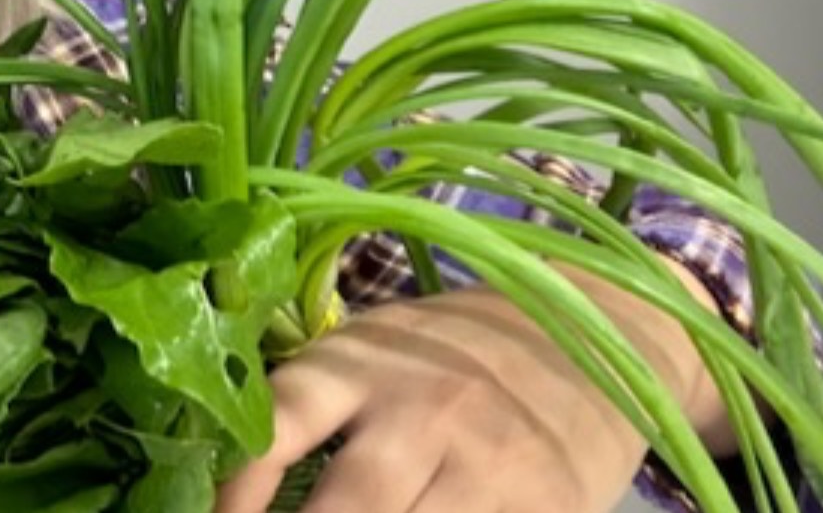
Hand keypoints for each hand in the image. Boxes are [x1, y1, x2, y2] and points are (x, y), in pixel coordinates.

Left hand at [216, 257, 730, 511]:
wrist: (597, 328)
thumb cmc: (457, 345)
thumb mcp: (380, 344)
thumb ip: (316, 396)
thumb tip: (224, 458)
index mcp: (360, 363)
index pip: (281, 421)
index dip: (238, 482)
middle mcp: (419, 409)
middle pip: (349, 507)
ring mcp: (484, 461)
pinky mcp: (540, 502)